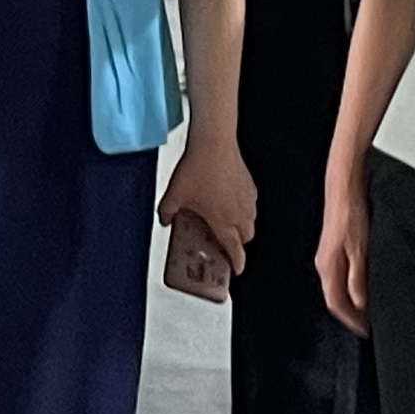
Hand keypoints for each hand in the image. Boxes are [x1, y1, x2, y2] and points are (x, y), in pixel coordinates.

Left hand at [159, 135, 256, 274]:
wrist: (214, 144)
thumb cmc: (198, 168)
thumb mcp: (174, 195)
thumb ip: (166, 211)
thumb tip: (163, 219)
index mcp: (223, 222)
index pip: (235, 251)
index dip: (236, 264)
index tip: (235, 270)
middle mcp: (240, 214)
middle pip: (246, 238)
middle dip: (238, 245)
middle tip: (226, 244)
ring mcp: (247, 199)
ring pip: (251, 222)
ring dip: (242, 227)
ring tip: (226, 223)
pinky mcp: (250, 185)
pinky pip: (250, 204)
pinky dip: (243, 208)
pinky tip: (229, 201)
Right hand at [318, 173, 369, 336]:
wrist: (343, 187)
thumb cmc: (352, 215)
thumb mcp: (360, 251)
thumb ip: (359, 279)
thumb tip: (360, 305)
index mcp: (327, 268)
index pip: (337, 304)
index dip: (352, 321)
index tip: (367, 332)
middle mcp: (323, 264)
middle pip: (334, 298)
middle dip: (351, 315)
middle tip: (369, 325)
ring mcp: (327, 255)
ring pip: (337, 287)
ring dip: (351, 301)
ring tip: (369, 310)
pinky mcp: (334, 247)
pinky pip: (340, 276)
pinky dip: (351, 287)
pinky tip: (364, 286)